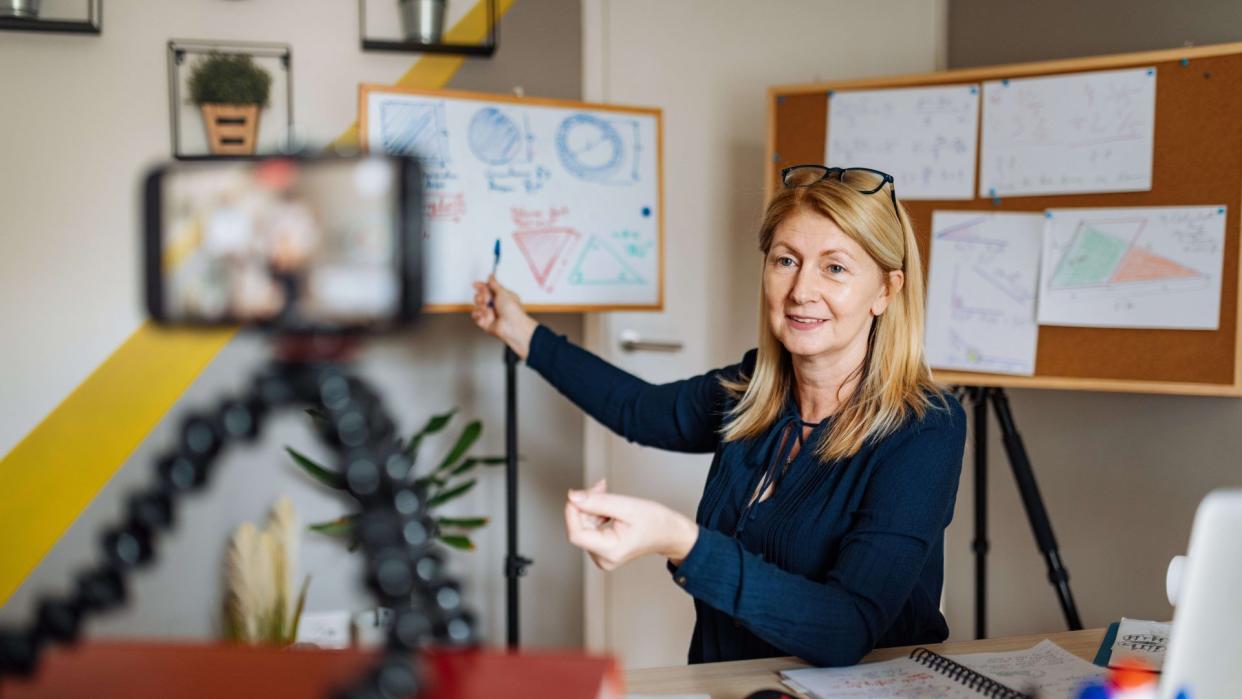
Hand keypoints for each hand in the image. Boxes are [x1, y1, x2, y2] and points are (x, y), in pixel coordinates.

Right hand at [471, 274, 538, 359]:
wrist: (512, 326)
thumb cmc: (512, 310)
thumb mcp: (503, 292)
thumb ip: (494, 284)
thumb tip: (491, 276)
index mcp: (500, 296)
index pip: (487, 289)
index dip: (481, 286)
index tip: (475, 284)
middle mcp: (494, 305)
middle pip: (480, 296)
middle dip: (482, 296)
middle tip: (487, 299)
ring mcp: (489, 313)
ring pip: (477, 305)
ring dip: (481, 306)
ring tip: (488, 309)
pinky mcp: (484, 322)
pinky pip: (475, 316)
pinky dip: (478, 315)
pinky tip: (484, 315)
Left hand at [564, 480, 699, 570]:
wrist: (671, 533)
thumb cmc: (656, 522)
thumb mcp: (627, 506)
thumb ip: (597, 502)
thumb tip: (573, 497)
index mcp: (610, 551)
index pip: (576, 534)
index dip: (572, 511)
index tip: (578, 494)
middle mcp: (603, 558)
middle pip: (580, 527)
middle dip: (586, 504)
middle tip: (600, 486)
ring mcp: (603, 556)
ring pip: (584, 526)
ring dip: (591, 507)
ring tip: (607, 493)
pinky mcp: (603, 550)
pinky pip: (591, 528)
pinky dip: (596, 513)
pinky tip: (607, 506)